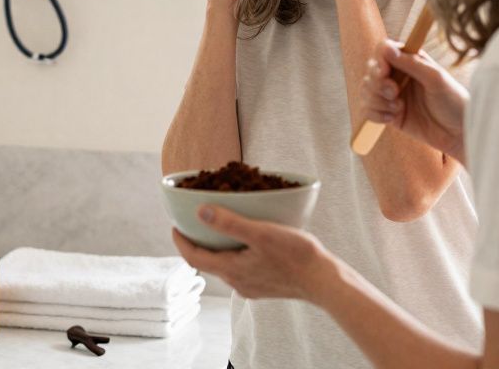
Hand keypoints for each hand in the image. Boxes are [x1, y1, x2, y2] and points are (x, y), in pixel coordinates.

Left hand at [171, 205, 335, 302]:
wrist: (324, 281)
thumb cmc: (295, 255)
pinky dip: (236, 253)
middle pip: (208, 261)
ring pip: (225, 265)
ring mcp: (251, 287)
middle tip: (196, 222)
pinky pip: (241, 268)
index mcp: (231, 270)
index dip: (181, 241)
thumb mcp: (261, 233)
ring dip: (219, 248)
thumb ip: (229, 223)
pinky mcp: (264, 286)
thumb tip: (199, 211)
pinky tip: (249, 242)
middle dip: (199, 242)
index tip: (174, 226)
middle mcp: (237, 282)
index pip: (194, 257)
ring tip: (221, 227)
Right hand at [359, 40, 469, 161]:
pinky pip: (367, 110)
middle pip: (370, 71)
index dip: (379, 60)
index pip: (383, 51)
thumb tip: (387, 49)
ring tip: (398, 108)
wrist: (459, 134)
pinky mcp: (388, 114)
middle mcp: (399, 76)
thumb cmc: (454, 102)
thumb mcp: (436, 79)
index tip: (384, 72)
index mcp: (411, 61)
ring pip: (366, 90)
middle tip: (394, 93)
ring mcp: (392, 96)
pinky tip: (393, 118)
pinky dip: (376, 114)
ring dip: (377, 100)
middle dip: (378, 83)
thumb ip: (411, 63)